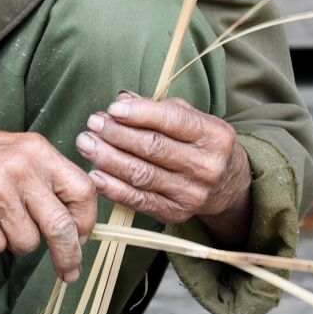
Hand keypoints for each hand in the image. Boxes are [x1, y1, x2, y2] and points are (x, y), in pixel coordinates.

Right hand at [0, 110, 96, 281]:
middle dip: (68, 256)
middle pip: (62, 226)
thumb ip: (44, 179)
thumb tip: (74, 221)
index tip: (82, 238)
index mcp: (38, 151)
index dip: (87, 221)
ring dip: (15, 242)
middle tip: (69, 272)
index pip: (83, 192)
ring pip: (27, 242)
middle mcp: (22, 168)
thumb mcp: (16, 151)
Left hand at [74, 91, 252, 247]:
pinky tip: (95, 175)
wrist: (226, 185)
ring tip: (86, 144)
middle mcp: (207, 166)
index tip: (112, 108)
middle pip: (153, 148)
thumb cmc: (198, 143)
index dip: (139, 114)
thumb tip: (122, 99)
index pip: (173, 120)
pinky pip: (139, 201)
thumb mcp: (191, 119)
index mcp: (214, 135)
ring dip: (108, 158)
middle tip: (93, 124)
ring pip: (142, 174)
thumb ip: (157, 108)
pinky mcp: (177, 214)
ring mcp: (192, 193)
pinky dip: (113, 188)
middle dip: (117, 134)